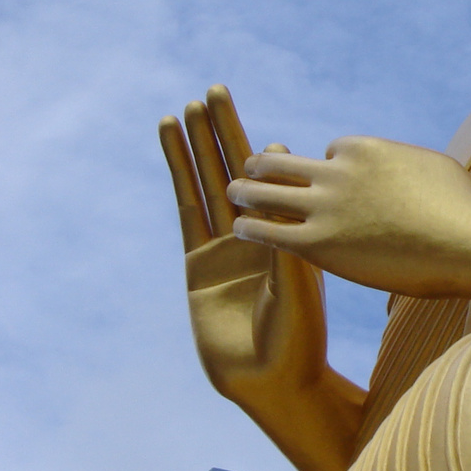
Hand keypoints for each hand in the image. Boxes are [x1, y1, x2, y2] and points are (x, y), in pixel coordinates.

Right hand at [159, 86, 362, 470]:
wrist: (270, 380)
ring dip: (198, 144)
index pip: (278, 183)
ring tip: (188, 106)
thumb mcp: (298, 286)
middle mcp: (260, 233)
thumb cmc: (298, 339)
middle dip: (227, 131)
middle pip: (240, 170)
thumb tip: (282, 203)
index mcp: (292, 234)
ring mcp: (226, 244)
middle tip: (216, 90)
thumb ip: (286, 245)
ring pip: (210, 181)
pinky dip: (179, 172)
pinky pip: (187, 207)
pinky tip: (171, 142)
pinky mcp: (197, 259)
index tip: (267, 141)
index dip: (270, 160)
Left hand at [224, 135, 470, 302]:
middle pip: (285, 162)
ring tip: (234, 193)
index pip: (330, 150)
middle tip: (252, 169)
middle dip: (266, 165)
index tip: (330, 182)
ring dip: (247, 190)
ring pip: (267, 191)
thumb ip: (404, 164)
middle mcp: (338, 171)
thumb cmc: (463, 210)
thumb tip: (403, 169)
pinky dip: (251, 226)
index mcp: (365, 149)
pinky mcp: (320, 244)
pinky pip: (270, 231)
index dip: (328, 166)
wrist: (469, 241)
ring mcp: (326, 207)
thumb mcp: (432, 167)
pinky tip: (240, 227)